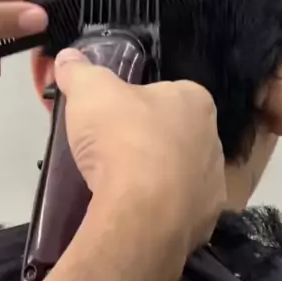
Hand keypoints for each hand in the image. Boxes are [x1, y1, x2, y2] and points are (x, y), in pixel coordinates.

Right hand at [55, 48, 225, 257]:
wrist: (142, 211)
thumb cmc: (123, 139)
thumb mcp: (90, 92)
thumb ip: (80, 73)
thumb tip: (68, 59)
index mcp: (196, 102)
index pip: (170, 94)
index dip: (139, 103)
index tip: (114, 118)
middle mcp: (213, 141)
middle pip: (175, 136)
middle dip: (148, 143)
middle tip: (113, 153)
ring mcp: (212, 184)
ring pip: (180, 176)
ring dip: (156, 180)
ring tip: (120, 188)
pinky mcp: (205, 221)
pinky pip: (179, 211)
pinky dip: (159, 212)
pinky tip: (134, 214)